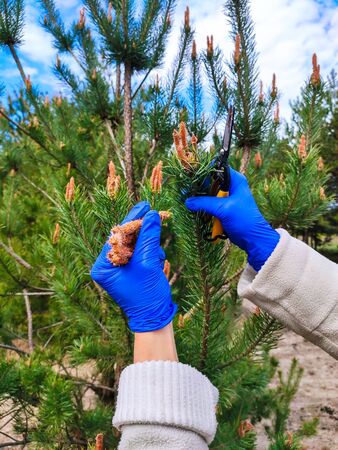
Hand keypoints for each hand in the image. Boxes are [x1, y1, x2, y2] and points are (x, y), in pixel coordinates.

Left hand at [90, 201, 176, 331]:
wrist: (154, 318)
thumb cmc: (146, 295)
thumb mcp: (147, 262)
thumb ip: (149, 237)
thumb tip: (152, 215)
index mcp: (102, 266)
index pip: (116, 236)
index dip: (132, 220)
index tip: (144, 205)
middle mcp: (106, 265)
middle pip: (125, 239)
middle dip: (142, 231)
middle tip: (153, 213)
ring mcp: (118, 268)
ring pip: (134, 244)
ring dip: (148, 245)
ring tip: (156, 256)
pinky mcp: (129, 270)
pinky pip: (139, 253)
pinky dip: (150, 253)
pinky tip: (157, 260)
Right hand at [185, 168, 279, 271]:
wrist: (252, 238)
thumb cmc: (244, 220)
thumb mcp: (223, 209)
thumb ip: (204, 203)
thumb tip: (188, 201)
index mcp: (235, 180)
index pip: (216, 169)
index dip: (203, 171)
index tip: (189, 175)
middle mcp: (231, 186)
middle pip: (210, 181)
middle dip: (198, 186)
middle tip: (185, 189)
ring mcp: (226, 198)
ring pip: (208, 193)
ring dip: (199, 197)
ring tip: (186, 198)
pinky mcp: (222, 208)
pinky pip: (209, 203)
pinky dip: (202, 205)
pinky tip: (192, 207)